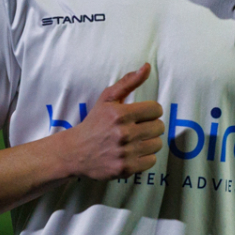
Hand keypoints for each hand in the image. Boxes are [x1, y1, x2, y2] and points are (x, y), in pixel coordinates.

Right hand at [62, 63, 164, 179]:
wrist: (75, 152)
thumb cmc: (95, 122)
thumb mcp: (108, 98)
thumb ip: (129, 82)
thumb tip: (147, 66)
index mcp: (120, 114)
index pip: (156, 109)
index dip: (150, 111)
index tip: (141, 115)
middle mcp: (124, 133)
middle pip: (159, 127)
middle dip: (150, 126)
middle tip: (137, 128)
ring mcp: (125, 152)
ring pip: (157, 144)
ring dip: (149, 141)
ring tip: (135, 140)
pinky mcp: (125, 169)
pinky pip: (151, 161)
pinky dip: (145, 157)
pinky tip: (133, 152)